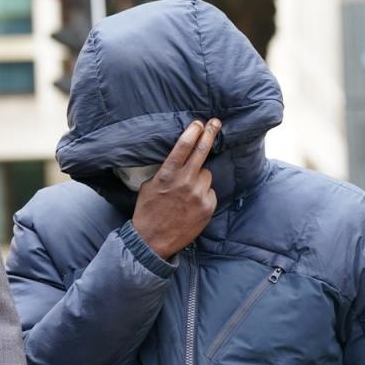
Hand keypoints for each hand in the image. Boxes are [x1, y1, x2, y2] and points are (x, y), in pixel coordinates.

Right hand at [132, 119, 220, 258]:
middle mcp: (185, 181)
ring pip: (206, 175)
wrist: (152, 241)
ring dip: (200, 178)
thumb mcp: (149, 186)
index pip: (184, 146)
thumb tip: (178, 162)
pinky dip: (203, 195)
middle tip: (215, 123)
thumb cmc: (148, 212)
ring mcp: (199, 194)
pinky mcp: (208, 207)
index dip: (194, 131)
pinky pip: (210, 192)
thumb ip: (165, 172)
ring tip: (187, 192)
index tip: (199, 123)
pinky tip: (192, 205)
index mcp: (168, 174)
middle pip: (203, 151)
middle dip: (210, 134)